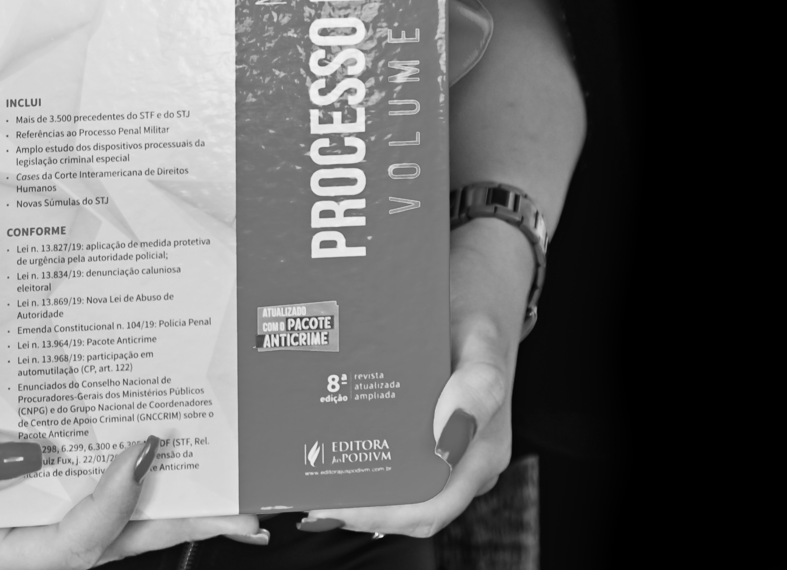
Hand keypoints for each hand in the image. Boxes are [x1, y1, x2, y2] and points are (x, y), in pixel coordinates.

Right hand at [0, 402, 262, 569]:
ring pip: (105, 532)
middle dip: (177, 529)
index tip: (144, 442)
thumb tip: (25, 453)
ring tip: (229, 500)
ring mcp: (15, 534)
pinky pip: (84, 506)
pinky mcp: (16, 509)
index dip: (113, 499)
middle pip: (108, 549)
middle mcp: (9, 554)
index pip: (71, 545)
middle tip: (247, 517)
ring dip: (163, 514)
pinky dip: (126, 491)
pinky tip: (154, 467)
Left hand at [296, 220, 531, 538]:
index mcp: (483, 449)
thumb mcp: (482, 338)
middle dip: (356, 507)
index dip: (380, 515)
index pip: (429, 506)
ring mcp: (446, 441)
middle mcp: (464, 456)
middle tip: (302, 494)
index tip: (332, 505)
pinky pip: (395, 454)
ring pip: (398, 484)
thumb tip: (446, 444)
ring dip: (354, 487)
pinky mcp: (426, 421)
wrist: (484, 272)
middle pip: (408, 504)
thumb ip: (478, 387)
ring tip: (304, 477)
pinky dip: (362, 459)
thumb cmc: (481, 303)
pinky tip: (325, 447)